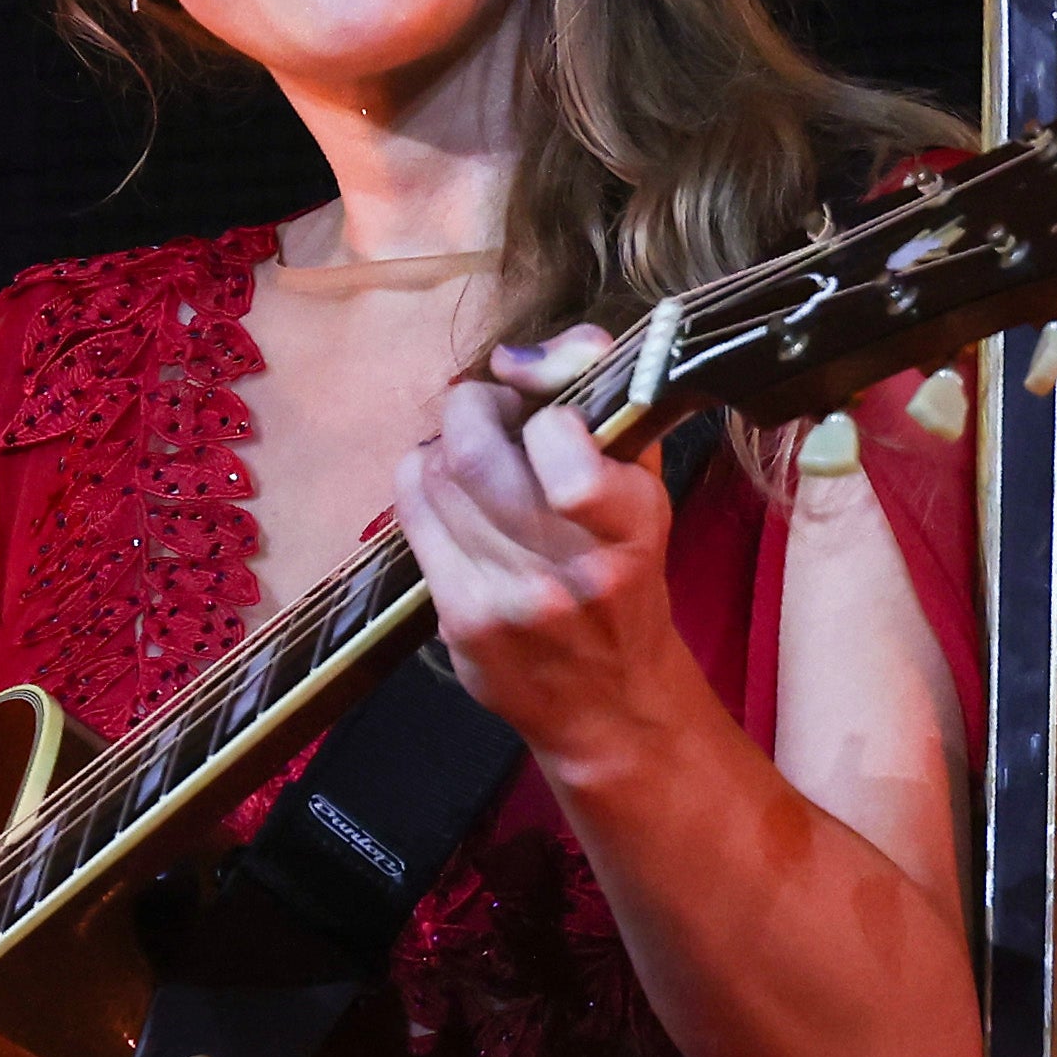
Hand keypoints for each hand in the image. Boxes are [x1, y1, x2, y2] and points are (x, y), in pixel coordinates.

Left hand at [390, 327, 692, 777]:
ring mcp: (510, 598)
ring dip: (443, 449)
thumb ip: (599, 392)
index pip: (557, 437)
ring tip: (472, 462)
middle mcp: (571, 566)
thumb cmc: (627, 576)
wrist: (611, 700)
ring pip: (432, 475)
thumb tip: (516, 356)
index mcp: (630, 523)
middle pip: (473, 451)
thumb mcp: (643, 482)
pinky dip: (422, 489)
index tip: (545, 417)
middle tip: (488, 415)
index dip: (537, 408)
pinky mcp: (463, 622)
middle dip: (470, 410)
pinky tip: (451, 501)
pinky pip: (413, 518)